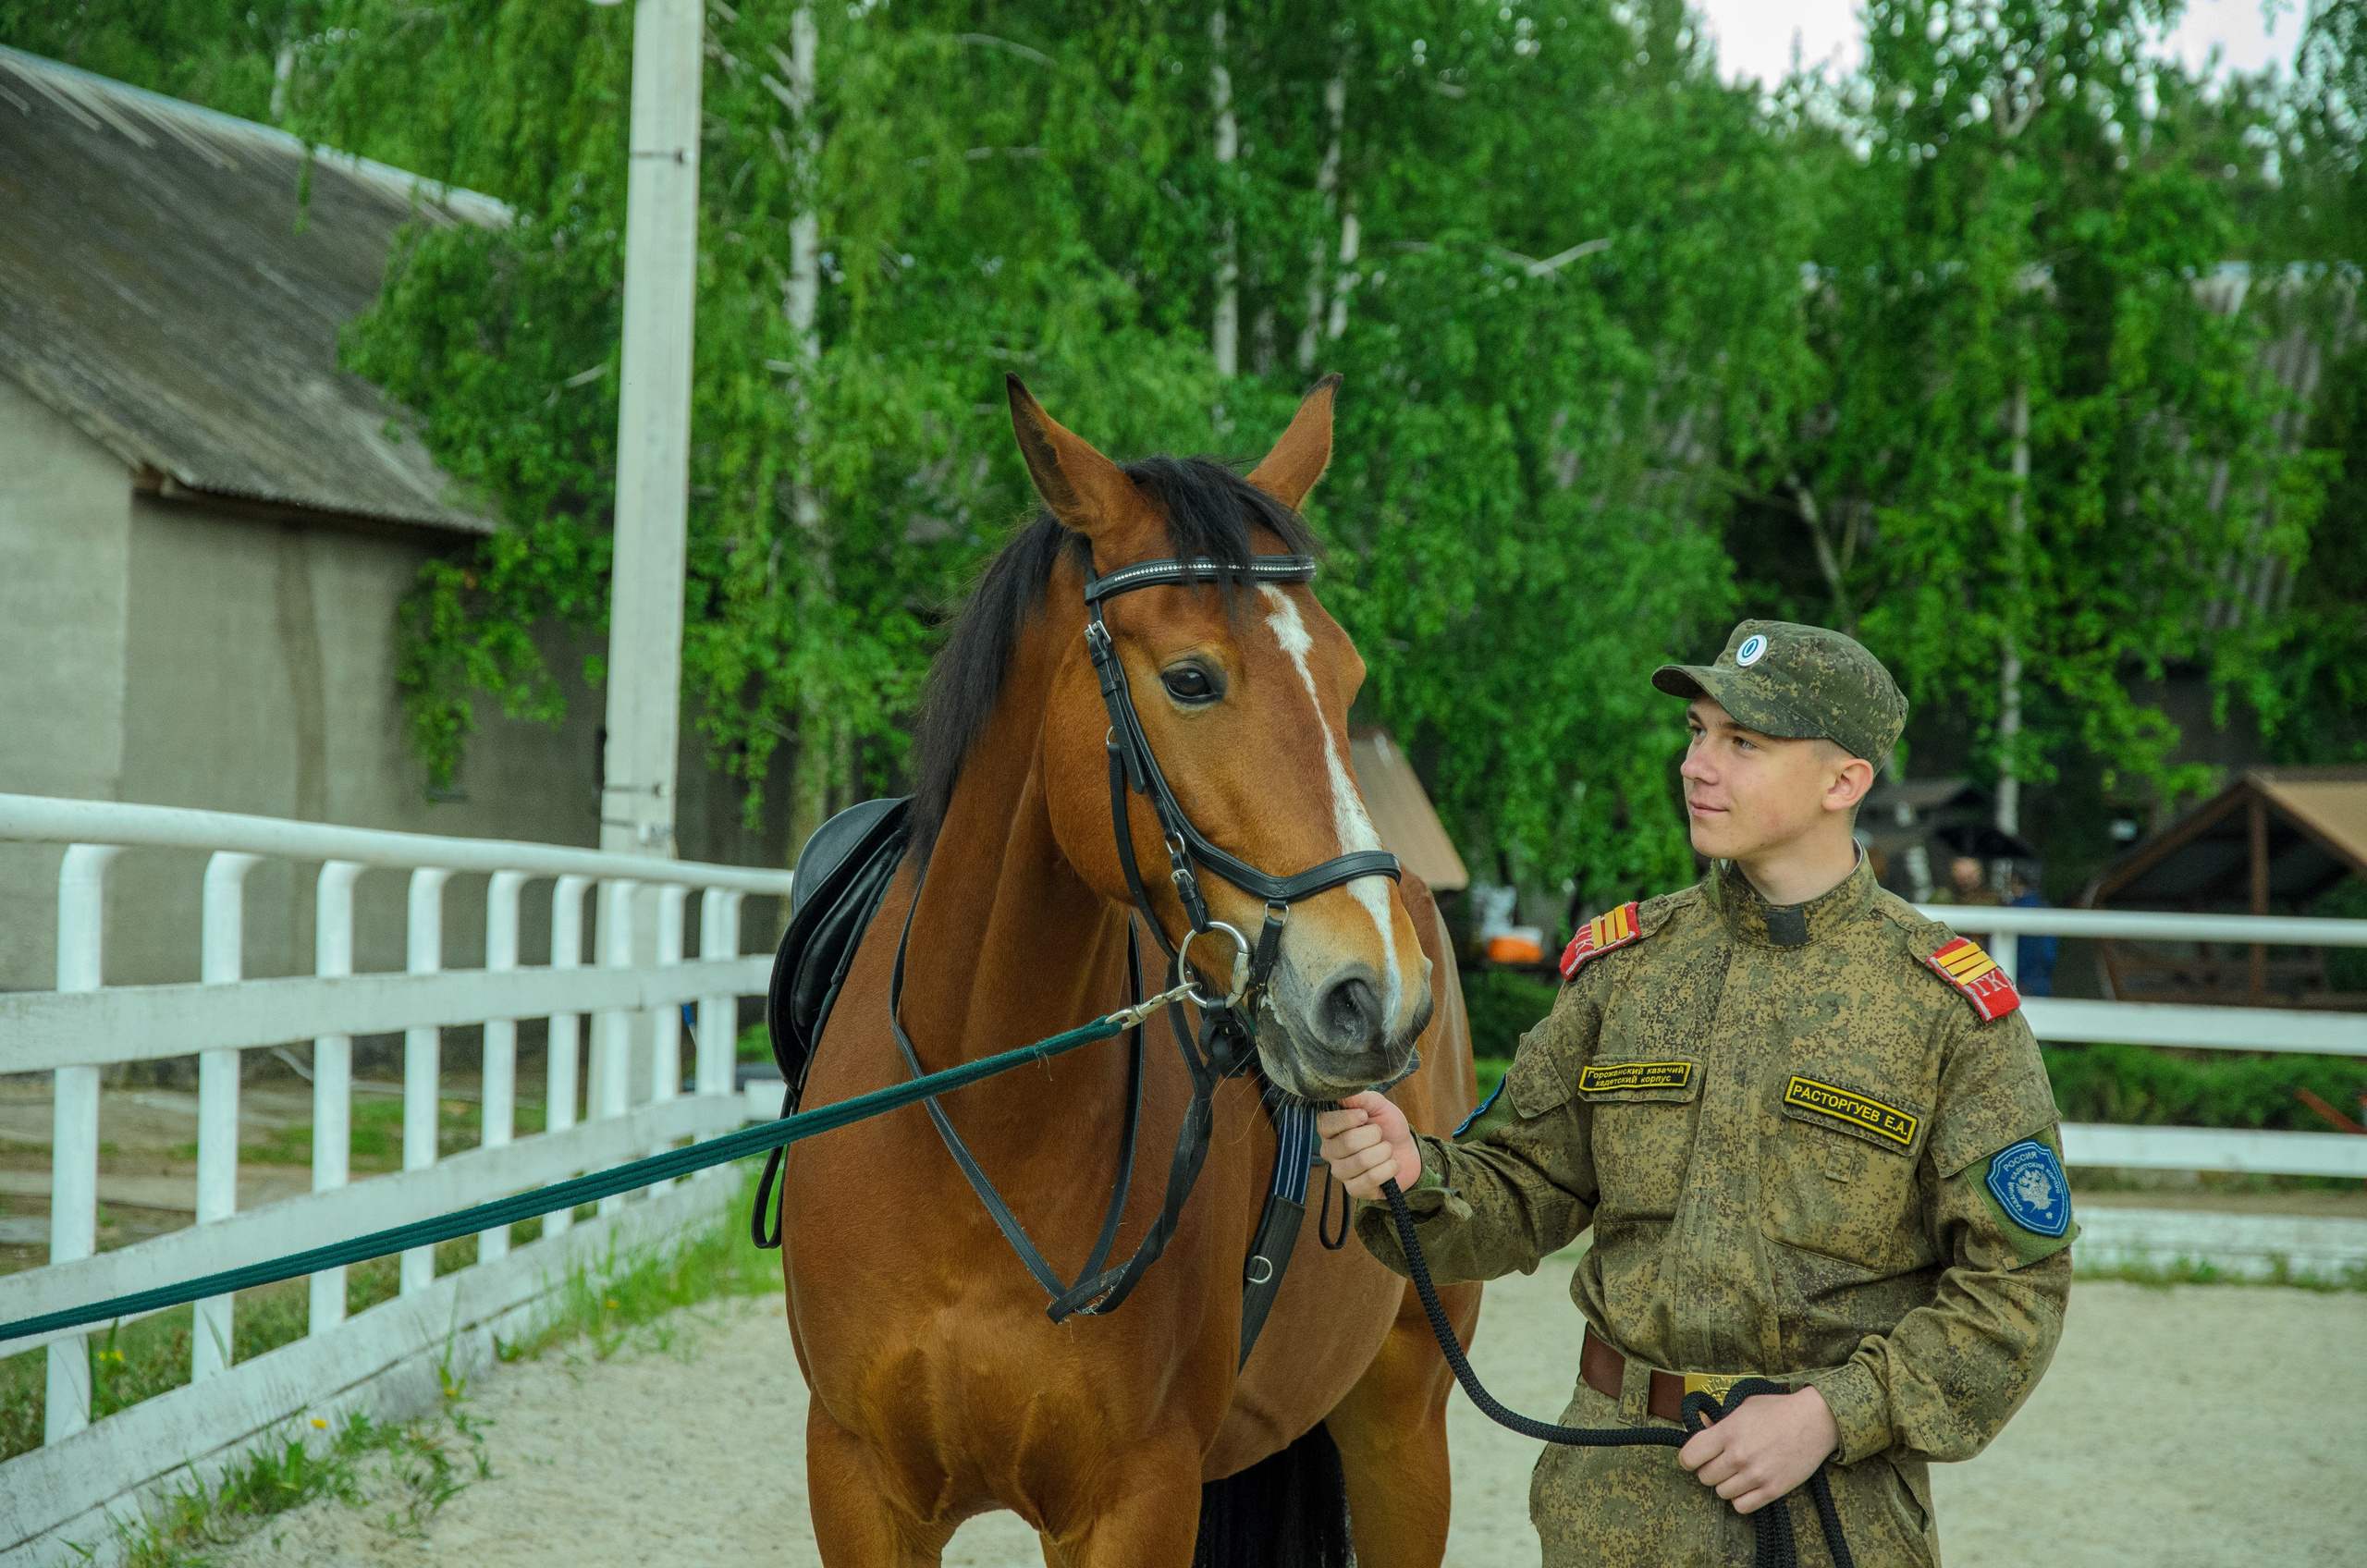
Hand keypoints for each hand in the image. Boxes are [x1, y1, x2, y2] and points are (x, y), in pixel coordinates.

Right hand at [1317, 1091, 1419, 1198]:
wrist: (1406, 1150)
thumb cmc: (1388, 1126)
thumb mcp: (1378, 1105)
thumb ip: (1360, 1097)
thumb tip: (1341, 1092)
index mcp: (1330, 1130)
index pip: (1325, 1124)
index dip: (1346, 1119)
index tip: (1364, 1115)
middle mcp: (1330, 1151)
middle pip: (1346, 1143)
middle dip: (1373, 1135)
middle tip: (1381, 1134)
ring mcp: (1341, 1172)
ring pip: (1361, 1162)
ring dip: (1384, 1152)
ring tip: (1388, 1149)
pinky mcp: (1354, 1190)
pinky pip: (1370, 1179)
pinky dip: (1389, 1169)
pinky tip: (1392, 1164)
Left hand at [1675, 1386, 1838, 1513]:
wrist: (1815, 1421)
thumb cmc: (1777, 1410)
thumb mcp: (1742, 1406)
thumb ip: (1719, 1421)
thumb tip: (1699, 1428)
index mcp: (1728, 1432)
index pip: (1690, 1456)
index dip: (1688, 1458)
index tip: (1694, 1458)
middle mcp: (1739, 1456)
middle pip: (1705, 1477)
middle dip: (1709, 1470)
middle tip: (1720, 1462)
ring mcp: (1756, 1475)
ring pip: (1721, 1493)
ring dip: (1726, 1484)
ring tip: (1737, 1472)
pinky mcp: (1773, 1490)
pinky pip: (1742, 1507)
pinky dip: (1741, 1499)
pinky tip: (1747, 1485)